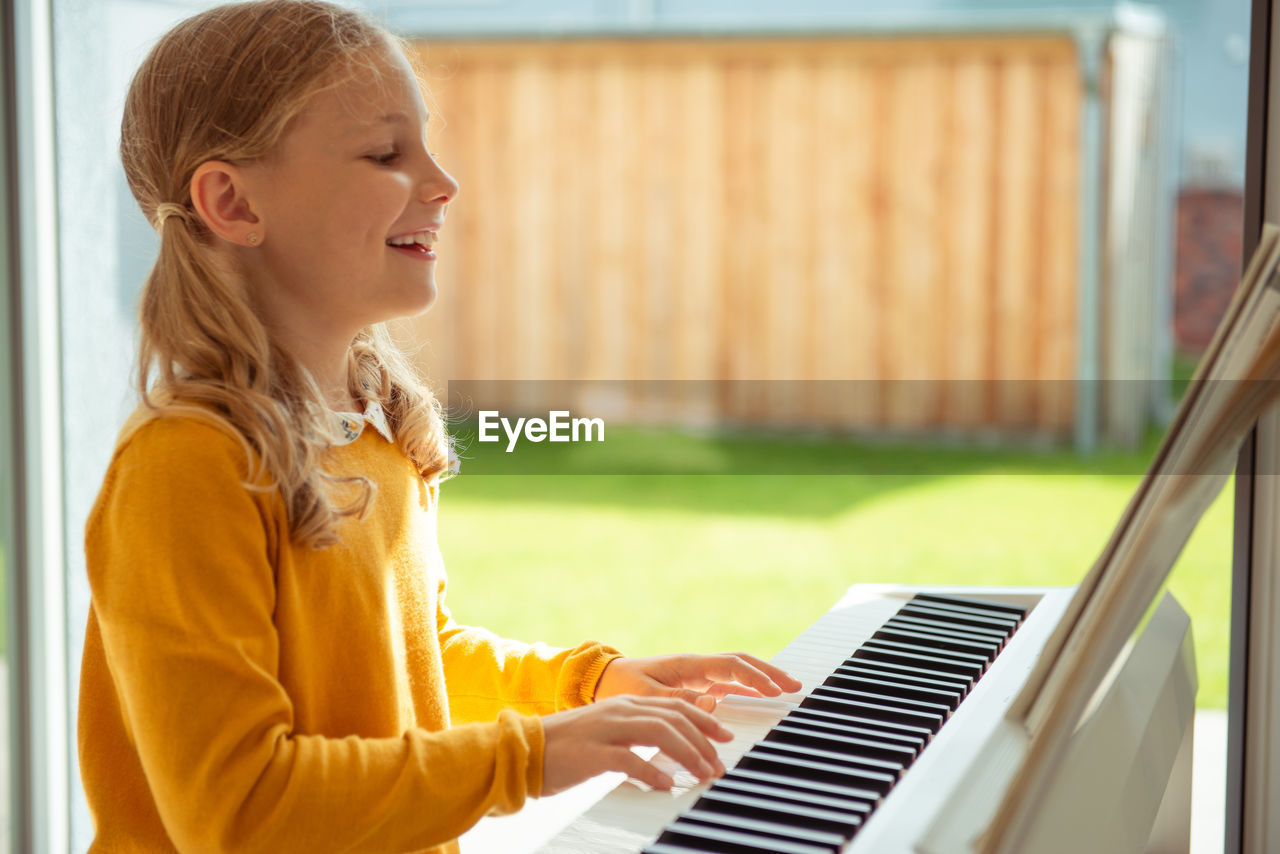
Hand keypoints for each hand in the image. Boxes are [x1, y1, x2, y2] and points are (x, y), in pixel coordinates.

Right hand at [540, 696, 732, 795]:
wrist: (523, 751)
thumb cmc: (567, 748)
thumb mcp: (607, 732)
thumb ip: (636, 734)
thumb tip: (670, 750)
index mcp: (625, 703)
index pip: (675, 706)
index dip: (704, 720)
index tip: (724, 738)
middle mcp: (620, 710)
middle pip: (673, 717)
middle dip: (703, 740)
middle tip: (720, 764)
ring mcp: (606, 728)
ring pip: (659, 733)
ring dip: (687, 754)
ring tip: (703, 774)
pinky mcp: (592, 752)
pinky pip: (629, 759)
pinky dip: (652, 771)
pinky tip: (667, 783)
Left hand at [593, 653, 803, 711]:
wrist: (601, 681)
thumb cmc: (620, 687)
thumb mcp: (644, 696)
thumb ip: (677, 701)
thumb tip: (714, 703)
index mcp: (687, 665)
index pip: (731, 666)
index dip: (756, 677)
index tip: (776, 689)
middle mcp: (696, 667)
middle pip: (741, 664)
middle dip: (768, 673)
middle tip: (794, 685)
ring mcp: (696, 676)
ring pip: (736, 673)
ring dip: (760, 679)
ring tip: (786, 689)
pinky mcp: (692, 687)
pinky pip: (725, 685)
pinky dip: (745, 690)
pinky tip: (758, 698)